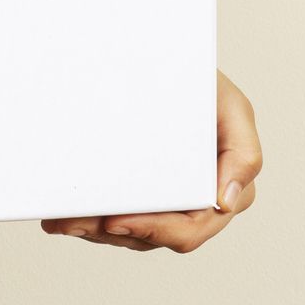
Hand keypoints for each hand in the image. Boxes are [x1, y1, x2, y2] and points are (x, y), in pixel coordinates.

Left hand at [42, 71, 260, 252]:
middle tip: (77, 222)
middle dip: (112, 231)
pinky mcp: (141, 198)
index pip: (190, 227)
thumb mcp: (232, 107)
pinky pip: (115, 221)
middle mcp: (197, 205)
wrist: (173, 67)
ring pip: (129, 235)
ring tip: (61, 219)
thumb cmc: (204, 87)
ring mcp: (167, 204)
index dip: (154, 230)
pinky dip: (88, 220)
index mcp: (223, 190)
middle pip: (153, 236)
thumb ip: (243, 153)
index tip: (116, 220)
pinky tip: (61, 216)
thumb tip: (225, 202)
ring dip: (93, 230)